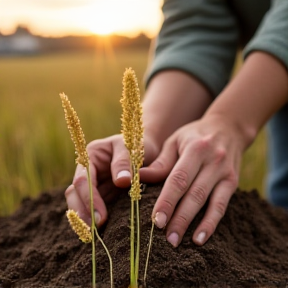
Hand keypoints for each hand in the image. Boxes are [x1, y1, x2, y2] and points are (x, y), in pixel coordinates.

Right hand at [65, 134, 159, 225]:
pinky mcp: (101, 194)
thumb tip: (121, 181)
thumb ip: (124, 163)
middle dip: (82, 212)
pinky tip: (99, 232)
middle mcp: (87, 170)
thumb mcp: (131, 149)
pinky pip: (92, 208)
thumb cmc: (138, 145)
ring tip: (94, 235)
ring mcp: (93, 183)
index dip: (89, 199)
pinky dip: (93, 219)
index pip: (83, 179)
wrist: (147, 149)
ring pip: (78, 202)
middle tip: (94, 231)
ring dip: (84, 218)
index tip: (100, 217)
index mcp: (90, 156)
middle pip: (74, 193)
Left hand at [140, 115, 244, 246]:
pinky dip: (211, 223)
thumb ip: (160, 162)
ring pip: (208, 202)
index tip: (156, 220)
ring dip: (193, 224)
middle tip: (166, 238)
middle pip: (194, 193)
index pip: (178, 178)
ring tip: (178, 242)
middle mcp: (213, 161)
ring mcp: (225, 173)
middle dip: (179, 217)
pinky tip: (200, 238)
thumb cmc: (194, 136)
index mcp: (195, 149)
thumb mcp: (175, 141)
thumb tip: (139, 178)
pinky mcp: (232, 183)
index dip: (167, 200)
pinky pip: (222, 206)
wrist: (228, 129)